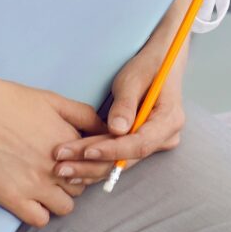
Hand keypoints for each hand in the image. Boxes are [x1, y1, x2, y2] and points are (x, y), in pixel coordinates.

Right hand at [0, 70, 102, 227]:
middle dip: (73, 180)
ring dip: (58, 198)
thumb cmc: (11, 100)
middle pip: (82, 187)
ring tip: (43, 185)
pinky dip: (38, 213)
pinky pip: (39, 220)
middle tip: (56, 170)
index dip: (88, 164)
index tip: (77, 161)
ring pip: (65, 207)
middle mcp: (57, 167)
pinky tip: (29, 198)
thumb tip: (106, 129)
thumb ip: (83, 116)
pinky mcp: (12, 198)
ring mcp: (35, 185)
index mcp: (71, 143)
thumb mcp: (54, 100)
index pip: (97, 166)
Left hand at [63, 0, 196, 183]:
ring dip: (90, 167)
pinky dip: (97, 162)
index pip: (140, 144)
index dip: (112, 150)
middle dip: (93, 163)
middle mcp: (165, 138)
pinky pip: (119, 157)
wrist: (162, 62)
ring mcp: (155, 143)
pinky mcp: (141, 144)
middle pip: (127, 158)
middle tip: (62, 166)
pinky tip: (74, 167)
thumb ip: (126, 105)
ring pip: (120, 161)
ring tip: (62, 169)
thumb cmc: (148, 66)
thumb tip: (116, 130)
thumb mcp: (134, 79)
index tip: (86, 152)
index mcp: (169, 121)